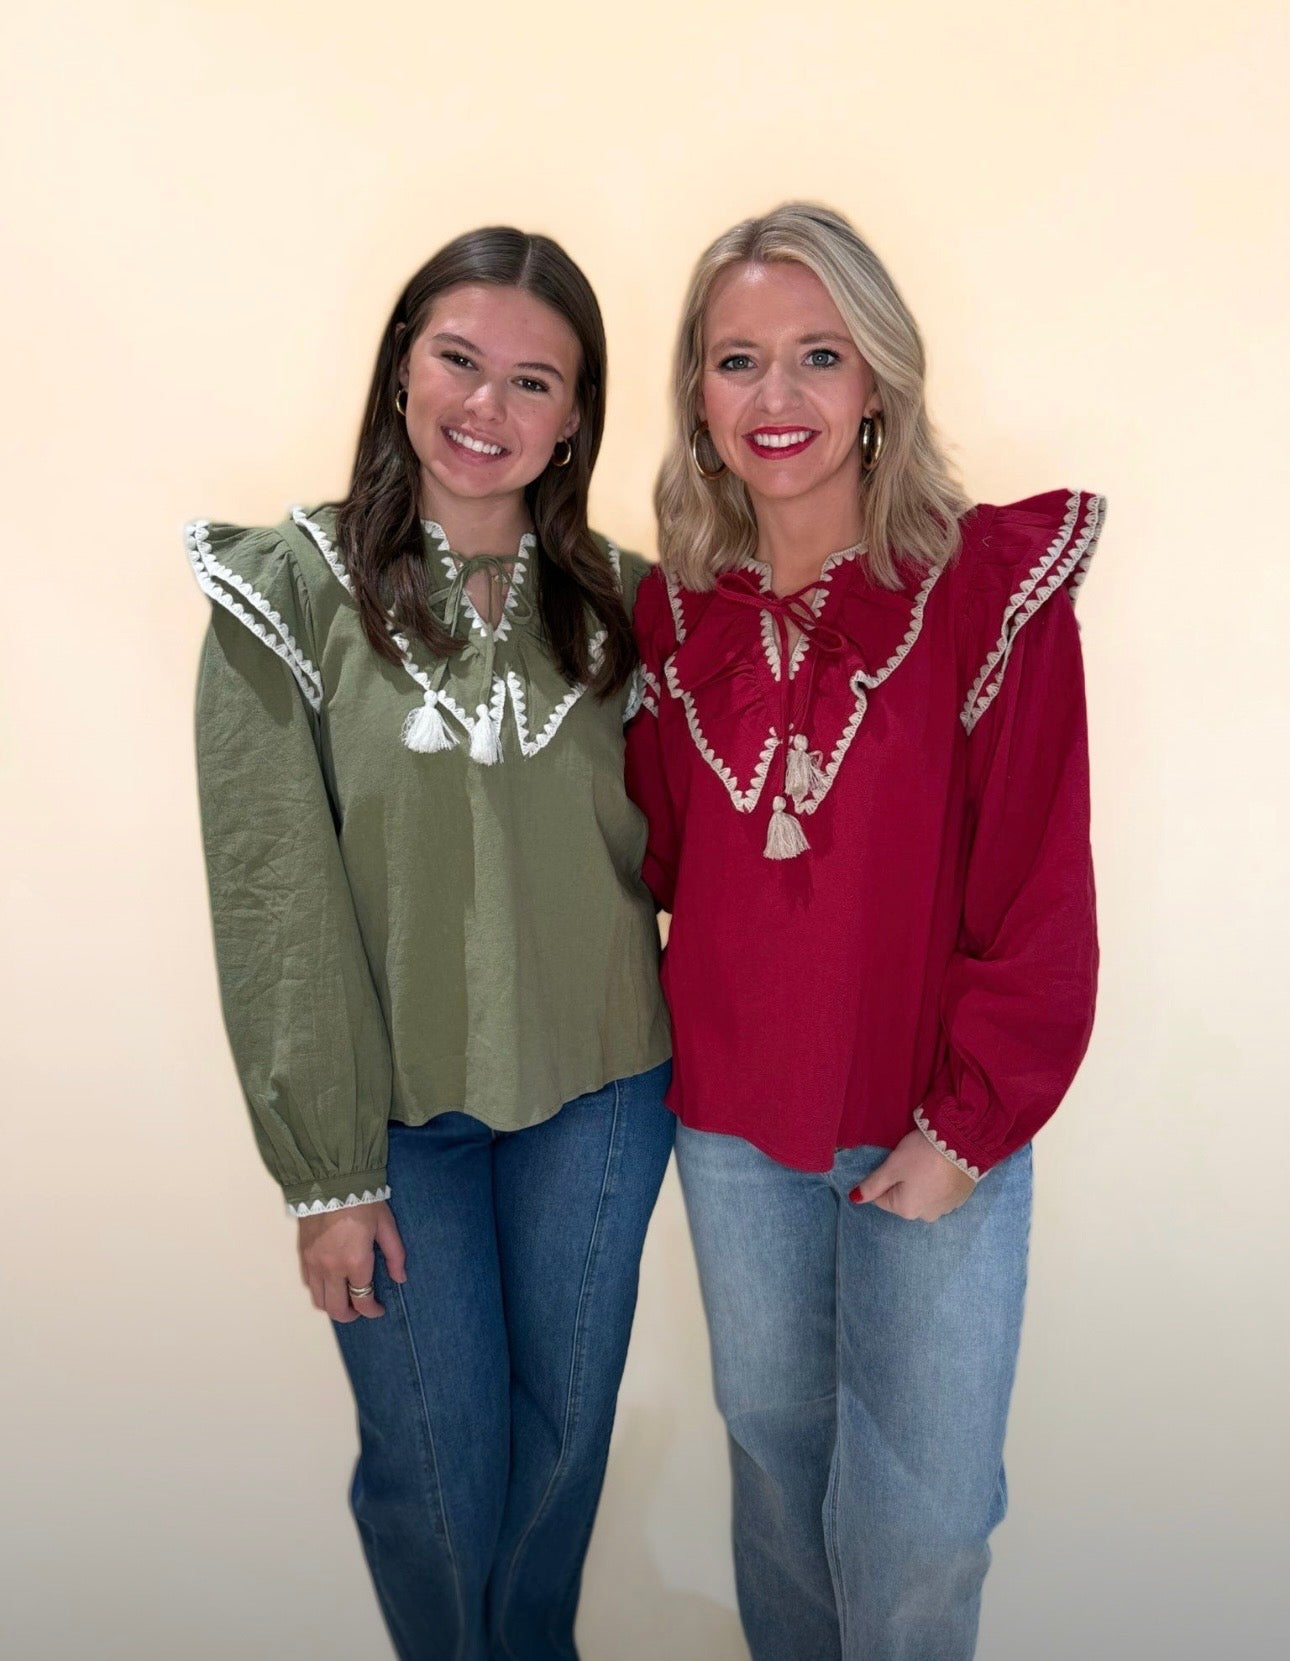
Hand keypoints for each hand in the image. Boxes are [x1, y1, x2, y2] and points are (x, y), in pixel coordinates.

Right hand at [297, 1199, 406, 1321]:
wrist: (331, 1179)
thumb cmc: (363, 1199)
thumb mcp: (386, 1225)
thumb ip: (395, 1255)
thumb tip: (401, 1278)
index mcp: (355, 1262)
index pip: (362, 1300)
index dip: (372, 1311)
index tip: (379, 1309)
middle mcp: (331, 1268)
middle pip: (336, 1309)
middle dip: (351, 1315)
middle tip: (361, 1309)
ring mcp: (313, 1263)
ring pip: (318, 1300)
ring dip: (333, 1305)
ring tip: (345, 1298)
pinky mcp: (302, 1254)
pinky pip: (308, 1284)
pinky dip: (319, 1290)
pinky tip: (330, 1282)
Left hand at [850, 1130, 976, 1222]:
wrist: (963, 1144)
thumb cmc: (922, 1155)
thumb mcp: (892, 1166)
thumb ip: (873, 1184)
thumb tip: (854, 1199)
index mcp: (906, 1211)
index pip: (882, 1198)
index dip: (885, 1178)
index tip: (896, 1162)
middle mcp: (926, 1216)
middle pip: (904, 1199)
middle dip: (904, 1181)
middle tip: (913, 1160)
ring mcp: (946, 1209)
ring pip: (923, 1196)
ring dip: (923, 1183)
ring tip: (929, 1162)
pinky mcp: (960, 1199)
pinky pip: (941, 1193)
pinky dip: (939, 1182)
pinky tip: (943, 1167)